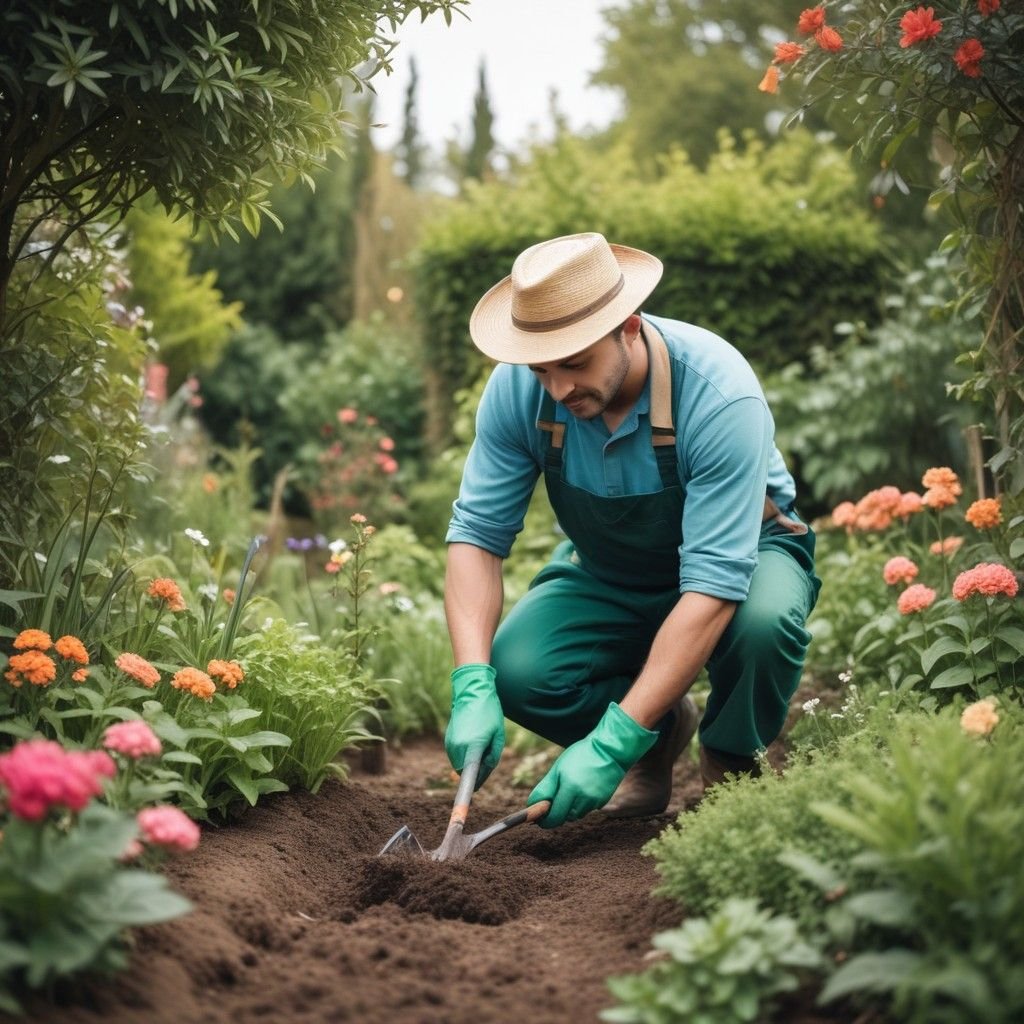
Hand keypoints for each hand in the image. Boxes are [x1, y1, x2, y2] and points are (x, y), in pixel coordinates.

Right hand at [444, 663, 504, 787]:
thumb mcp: (498, 737)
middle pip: (467, 773)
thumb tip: (480, 779)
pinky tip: (473, 737)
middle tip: (488, 750)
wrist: (472, 692)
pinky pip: (457, 757)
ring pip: (461, 766)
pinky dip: (465, 755)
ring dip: (471, 762)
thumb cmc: (489, 714)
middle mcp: (458, 748)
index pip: (469, 777)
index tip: (460, 814)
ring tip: (481, 739)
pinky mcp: (447, 741)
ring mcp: (450, 745)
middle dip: (478, 770)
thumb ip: (491, 760)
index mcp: (473, 747)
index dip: (465, 798)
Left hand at [527, 703, 658, 827]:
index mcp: (570, 788)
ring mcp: (595, 802)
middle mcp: (584, 798)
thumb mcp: (559, 768)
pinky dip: (581, 804)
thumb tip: (533, 806)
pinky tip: (583, 788)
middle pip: (565, 818)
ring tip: (571, 788)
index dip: (545, 820)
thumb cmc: (581, 755)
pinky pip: (587, 809)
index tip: (539, 818)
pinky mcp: (603, 801)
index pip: (555, 817)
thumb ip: (546, 789)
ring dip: (569, 808)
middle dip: (557, 812)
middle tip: (553, 799)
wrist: (610, 750)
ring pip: (576, 815)